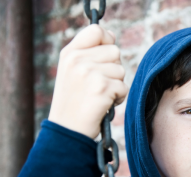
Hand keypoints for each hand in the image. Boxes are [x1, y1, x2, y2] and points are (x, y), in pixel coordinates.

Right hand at [48, 24, 127, 138]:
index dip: (107, 41)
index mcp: (70, 53)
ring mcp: (89, 73)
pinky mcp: (101, 88)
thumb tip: (111, 36)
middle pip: (115, 51)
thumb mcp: (72, 71)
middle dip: (113, 69)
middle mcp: (78, 60)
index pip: (97, 30)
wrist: (67, 131)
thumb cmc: (73, 102)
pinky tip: (104, 105)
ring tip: (100, 96)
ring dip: (116, 85)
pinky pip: (123, 87)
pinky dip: (118, 98)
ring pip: (121, 70)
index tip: (105, 57)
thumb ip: (89, 52)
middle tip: (99, 85)